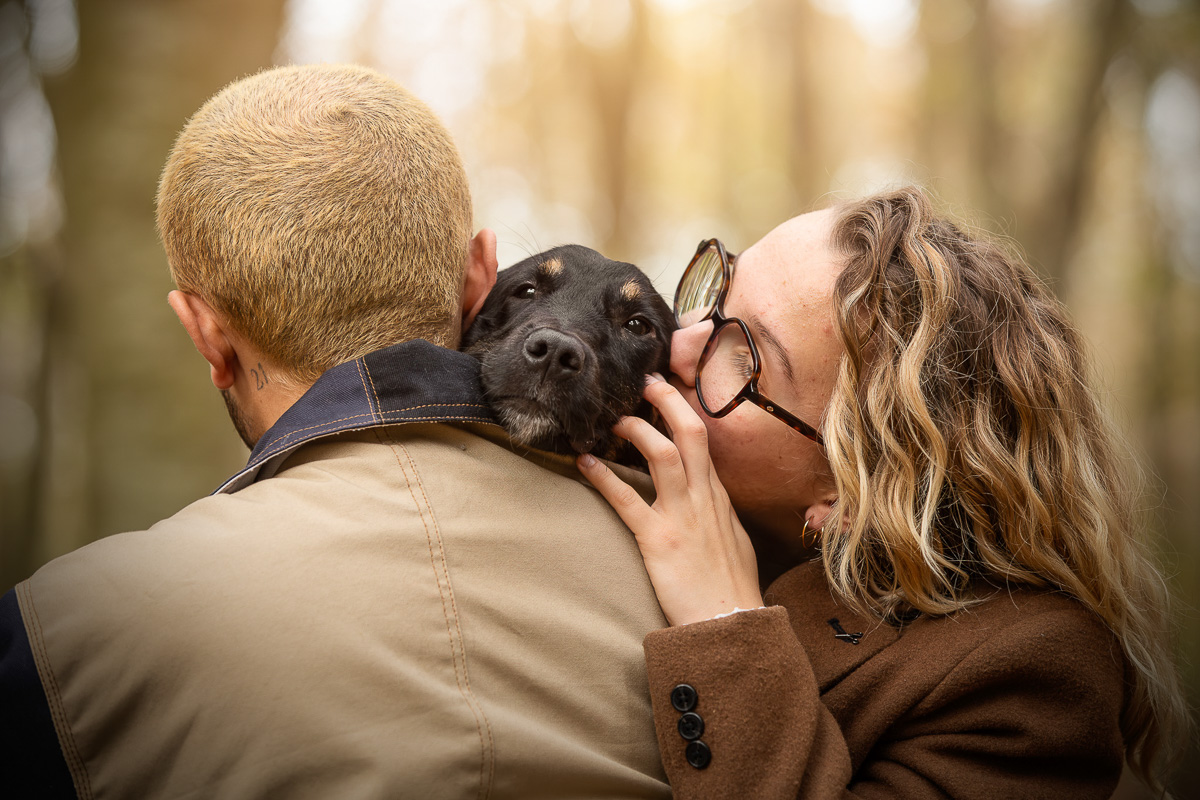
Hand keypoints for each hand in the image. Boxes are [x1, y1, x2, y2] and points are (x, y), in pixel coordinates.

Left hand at [577, 374, 763, 625]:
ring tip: (613, 419)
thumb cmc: (731, 589)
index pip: (703, 441)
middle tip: (645, 382)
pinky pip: (627, 500)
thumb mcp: (732, 540)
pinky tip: (584, 463)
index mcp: (719, 497)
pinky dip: (603, 477)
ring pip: (664, 455)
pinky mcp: (660, 540)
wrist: (732, 625)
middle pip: (690, 433)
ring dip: (637, 431)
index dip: (683, 411)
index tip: (665, 391)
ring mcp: (683, 516)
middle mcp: (704, 498)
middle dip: (667, 401)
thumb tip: (703, 498)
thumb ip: (716, 514)